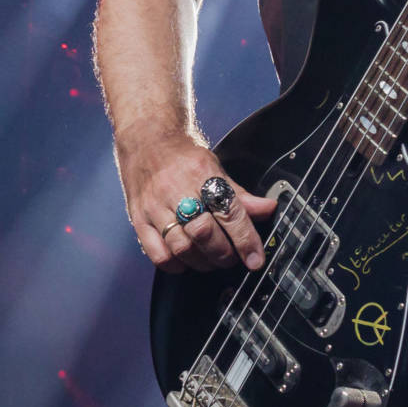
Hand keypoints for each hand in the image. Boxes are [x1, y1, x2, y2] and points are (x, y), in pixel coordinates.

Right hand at [119, 137, 277, 272]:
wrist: (146, 142)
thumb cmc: (182, 157)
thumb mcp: (215, 168)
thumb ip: (240, 194)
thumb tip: (268, 209)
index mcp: (200, 174)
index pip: (228, 212)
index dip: (245, 239)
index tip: (255, 259)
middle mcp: (176, 189)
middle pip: (204, 233)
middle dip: (224, 254)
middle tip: (232, 257)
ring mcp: (154, 206)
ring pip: (182, 247)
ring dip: (203, 262)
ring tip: (211, 259)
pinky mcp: (139, 220)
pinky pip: (158, 254)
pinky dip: (176, 265)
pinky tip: (186, 259)